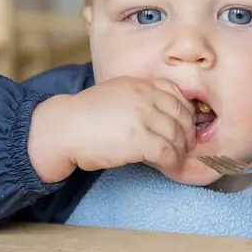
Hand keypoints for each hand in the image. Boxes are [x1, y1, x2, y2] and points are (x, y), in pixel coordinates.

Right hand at [28, 77, 194, 182]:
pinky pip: (167, 152)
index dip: (186, 111)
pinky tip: (170, 167)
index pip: (176, 93)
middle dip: (188, 132)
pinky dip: (173, 162)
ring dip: (181, 151)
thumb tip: (158, 115)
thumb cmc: (84, 116)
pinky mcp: (139, 139)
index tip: (186, 124)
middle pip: (181, 115)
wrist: (63, 129)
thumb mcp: (114, 94)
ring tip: (178, 160)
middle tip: (187, 146)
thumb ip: (137, 98)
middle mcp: (145, 97)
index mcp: (139, 84)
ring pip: (177, 135)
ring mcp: (143, 117)